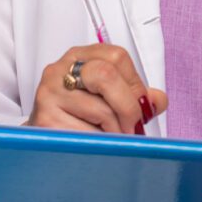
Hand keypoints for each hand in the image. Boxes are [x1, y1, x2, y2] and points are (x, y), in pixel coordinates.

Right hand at [27, 44, 167, 134]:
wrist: (43, 141)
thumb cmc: (77, 118)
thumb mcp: (107, 100)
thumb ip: (135, 96)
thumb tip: (157, 101)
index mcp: (79, 57)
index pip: (117, 56)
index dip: (135, 84)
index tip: (139, 105)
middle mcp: (60, 70)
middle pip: (106, 75)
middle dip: (128, 107)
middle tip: (131, 127)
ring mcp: (49, 93)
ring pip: (100, 110)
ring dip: (115, 132)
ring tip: (110, 138)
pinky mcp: (45, 119)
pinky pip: (86, 134)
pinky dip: (99, 144)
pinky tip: (93, 144)